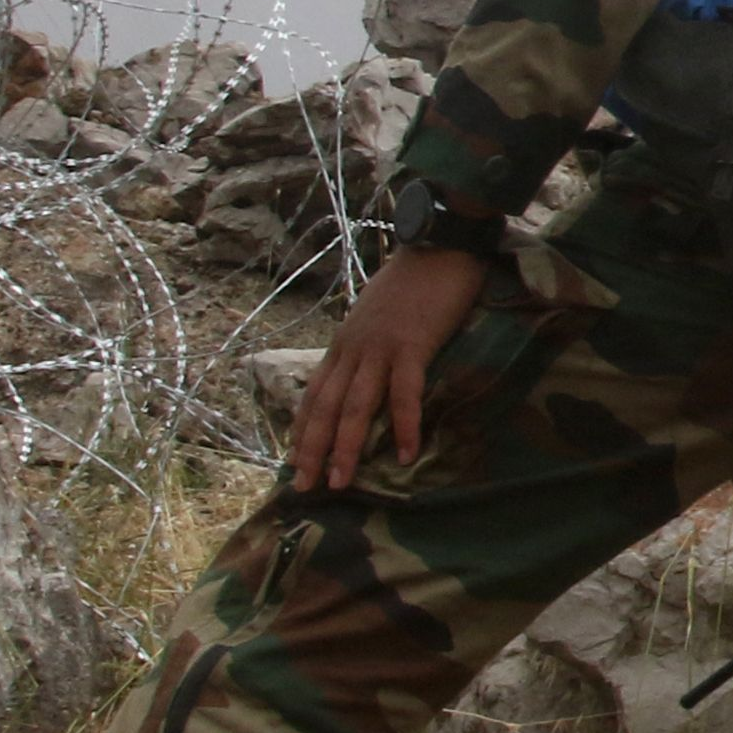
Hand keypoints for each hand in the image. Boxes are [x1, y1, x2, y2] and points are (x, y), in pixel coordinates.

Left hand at [291, 245, 494, 493]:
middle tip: (306, 488)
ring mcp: (381, 348)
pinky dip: (403, 425)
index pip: (314, 394)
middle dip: (313, 450)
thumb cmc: (415, 278)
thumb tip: (367, 368)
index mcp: (344, 343)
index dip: (303, 430)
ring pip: (356, 406)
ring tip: (342, 482)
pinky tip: (405, 454)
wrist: (438, 244)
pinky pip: (405, 393)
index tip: (295, 462)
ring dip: (346, 447)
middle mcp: (354, 349)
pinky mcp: (413, 346)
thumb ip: (369, 342)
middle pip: (326, 407)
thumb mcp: (378, 313)